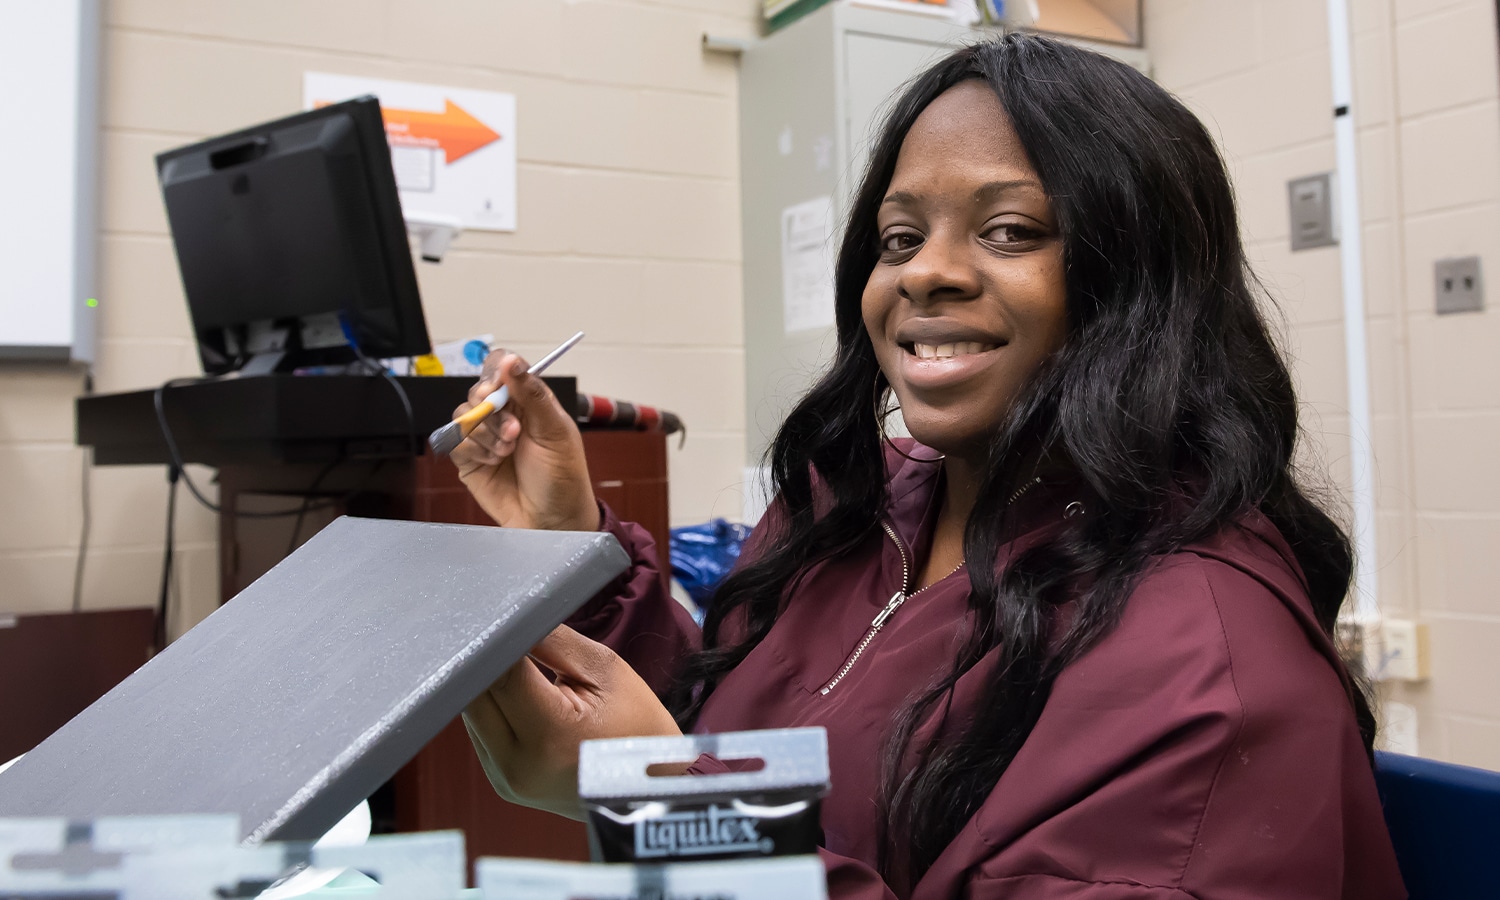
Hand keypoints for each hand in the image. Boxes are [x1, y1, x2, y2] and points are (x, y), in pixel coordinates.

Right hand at [449, 351, 597, 530]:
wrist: (551, 520)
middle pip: (478, 390)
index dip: (495, 372)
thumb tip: (512, 361)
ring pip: (463, 414)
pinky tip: (494, 462)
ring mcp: (485, 436)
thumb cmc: (562, 476)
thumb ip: (533, 394)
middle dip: (492, 409)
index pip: (502, 368)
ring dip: (485, 432)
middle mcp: (504, 414)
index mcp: (528, 400)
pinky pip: (455, 441)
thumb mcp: (555, 431)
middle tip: (514, 431)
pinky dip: (473, 449)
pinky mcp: (469, 458)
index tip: (498, 387)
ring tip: (508, 451)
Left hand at [463, 624, 682, 819]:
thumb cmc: (638, 725)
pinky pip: (481, 732)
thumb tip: (512, 619)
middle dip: (488, 661)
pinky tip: (515, 693)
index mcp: (549, 736)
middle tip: (508, 633)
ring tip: (516, 664)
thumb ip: (553, 641)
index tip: (507, 617)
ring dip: (486, 685)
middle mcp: (516, 765)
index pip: (500, 674)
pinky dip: (493, 708)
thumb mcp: (605, 670)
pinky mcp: (501, 784)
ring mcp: (505, 780)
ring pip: (470, 713)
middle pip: (474, 696)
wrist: (651, 790)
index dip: (500, 642)